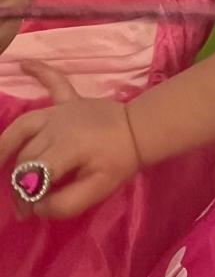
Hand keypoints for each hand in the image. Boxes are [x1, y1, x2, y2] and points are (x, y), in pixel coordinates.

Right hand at [0, 64, 140, 217]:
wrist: (139, 132)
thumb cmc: (119, 162)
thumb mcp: (97, 190)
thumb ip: (65, 203)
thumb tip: (37, 206)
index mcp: (66, 148)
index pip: (32, 175)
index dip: (26, 196)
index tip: (29, 213)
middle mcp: (57, 126)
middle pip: (25, 157)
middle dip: (19, 184)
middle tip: (23, 206)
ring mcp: (61, 111)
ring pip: (23, 128)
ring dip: (5, 145)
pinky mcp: (69, 100)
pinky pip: (53, 81)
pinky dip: (39, 71)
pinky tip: (23, 63)